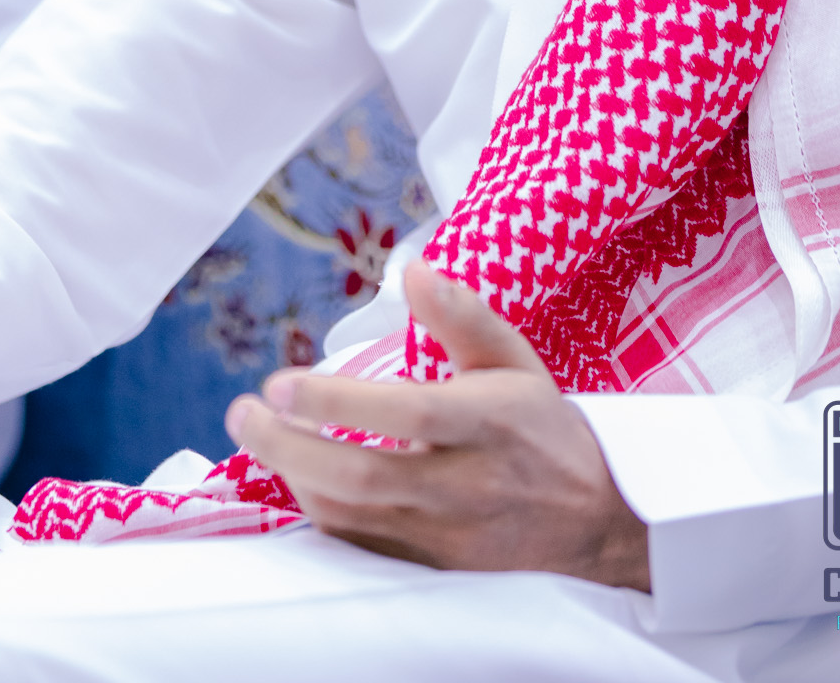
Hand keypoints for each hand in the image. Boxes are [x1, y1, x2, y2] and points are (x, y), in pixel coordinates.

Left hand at [225, 260, 650, 589]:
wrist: (598, 521)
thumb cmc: (542, 427)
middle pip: (364, 478)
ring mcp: (449, 539)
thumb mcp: (514, 358)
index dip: (339, 403)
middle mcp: (468, 486)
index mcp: (491, 423)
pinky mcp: (436, 572)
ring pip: (355, 519)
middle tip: (241, 413)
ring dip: (294, 479)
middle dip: (289, 448)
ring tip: (260, 434)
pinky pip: (364, 548)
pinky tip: (299, 477)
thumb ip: (463, 314)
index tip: (281, 382)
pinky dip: (322, 513)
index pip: (409, 415)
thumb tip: (412, 268)